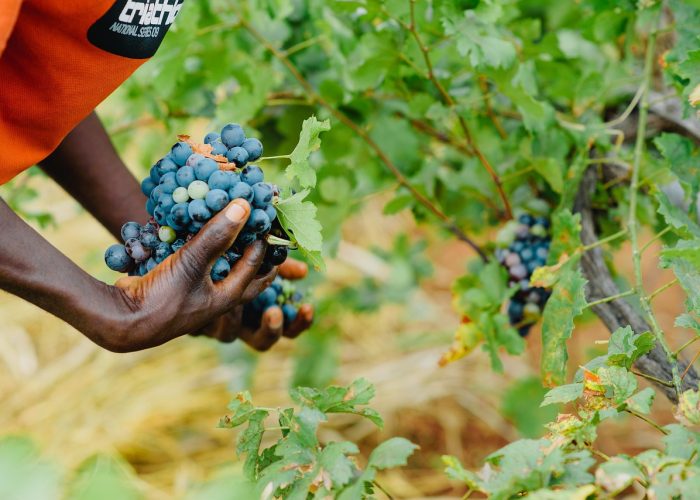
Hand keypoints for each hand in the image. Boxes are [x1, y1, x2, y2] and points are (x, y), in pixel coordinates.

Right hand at [105, 199, 273, 351]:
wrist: (121, 318)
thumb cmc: (164, 297)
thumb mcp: (193, 262)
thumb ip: (218, 235)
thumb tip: (244, 206)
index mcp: (228, 296)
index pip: (256, 266)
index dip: (264, 243)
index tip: (266, 219)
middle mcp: (213, 296)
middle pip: (242, 272)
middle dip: (252, 252)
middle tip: (260, 229)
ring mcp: (193, 291)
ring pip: (216, 265)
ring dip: (222, 245)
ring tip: (230, 224)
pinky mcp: (174, 282)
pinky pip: (192, 261)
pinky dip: (195, 244)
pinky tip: (193, 226)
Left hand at [194, 258, 313, 350]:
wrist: (175, 269)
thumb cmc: (220, 261)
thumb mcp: (252, 260)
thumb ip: (276, 265)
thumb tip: (304, 271)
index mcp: (258, 312)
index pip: (287, 328)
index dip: (300, 323)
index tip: (307, 308)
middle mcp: (238, 324)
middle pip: (262, 342)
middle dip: (271, 329)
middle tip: (273, 312)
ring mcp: (214, 326)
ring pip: (229, 333)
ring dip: (233, 313)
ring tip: (229, 295)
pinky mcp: (190, 322)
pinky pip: (201, 323)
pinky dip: (203, 306)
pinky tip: (204, 293)